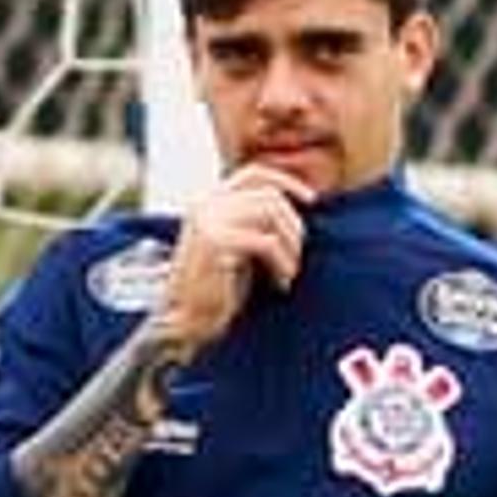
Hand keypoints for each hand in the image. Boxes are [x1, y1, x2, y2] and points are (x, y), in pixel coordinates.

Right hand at [152, 164, 313, 353]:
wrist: (184, 322)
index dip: (287, 181)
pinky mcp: (216, 242)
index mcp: (207, 201)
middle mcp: (205, 205)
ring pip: (272, 215)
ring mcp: (208, 221)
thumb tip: (299, 204)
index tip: (312, 200)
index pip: (254, 174)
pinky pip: (267, 242)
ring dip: (291, 245)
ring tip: (289, 270)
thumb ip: (255, 220)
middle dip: (293, 226)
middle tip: (297, 256)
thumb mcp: (237, 244)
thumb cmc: (215, 289)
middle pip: (270, 197)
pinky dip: (282, 262)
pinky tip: (282, 281)